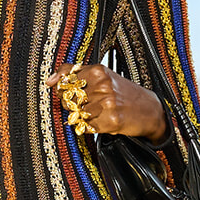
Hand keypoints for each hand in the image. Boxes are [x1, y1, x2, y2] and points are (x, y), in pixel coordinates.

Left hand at [48, 63, 168, 144]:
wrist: (150, 109)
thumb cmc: (124, 93)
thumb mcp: (102, 75)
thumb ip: (74, 73)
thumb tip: (49, 80)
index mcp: (98, 71)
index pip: (64, 83)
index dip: (65, 91)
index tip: (74, 93)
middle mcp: (102, 85)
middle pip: (68, 100)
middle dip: (74, 106)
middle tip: (90, 105)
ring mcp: (106, 104)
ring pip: (77, 115)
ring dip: (84, 118)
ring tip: (100, 113)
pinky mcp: (111, 121)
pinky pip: (87, 127)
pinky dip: (92, 127)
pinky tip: (104, 121)